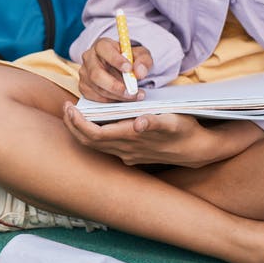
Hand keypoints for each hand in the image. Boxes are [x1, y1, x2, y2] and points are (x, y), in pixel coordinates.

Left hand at [62, 103, 221, 167]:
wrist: (198, 150)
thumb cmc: (185, 131)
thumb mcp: (174, 121)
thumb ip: (156, 121)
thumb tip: (139, 123)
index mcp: (131, 139)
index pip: (95, 135)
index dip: (78, 123)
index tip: (69, 108)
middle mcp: (126, 150)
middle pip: (89, 142)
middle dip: (73, 125)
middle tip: (65, 107)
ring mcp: (128, 155)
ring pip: (95, 146)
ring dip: (81, 130)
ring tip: (74, 113)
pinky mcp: (132, 155)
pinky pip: (105, 146)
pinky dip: (93, 134)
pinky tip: (93, 122)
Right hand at [78, 37, 152, 102]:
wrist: (121, 68)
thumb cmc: (129, 60)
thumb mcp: (141, 56)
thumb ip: (143, 61)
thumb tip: (139, 72)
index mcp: (101, 45)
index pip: (104, 50)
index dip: (116, 60)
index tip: (129, 69)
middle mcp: (89, 58)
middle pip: (96, 73)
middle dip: (115, 86)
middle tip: (131, 91)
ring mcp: (84, 73)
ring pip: (97, 88)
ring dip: (117, 95)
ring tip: (133, 95)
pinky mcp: (84, 86)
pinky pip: (96, 97)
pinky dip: (111, 100)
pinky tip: (122, 97)